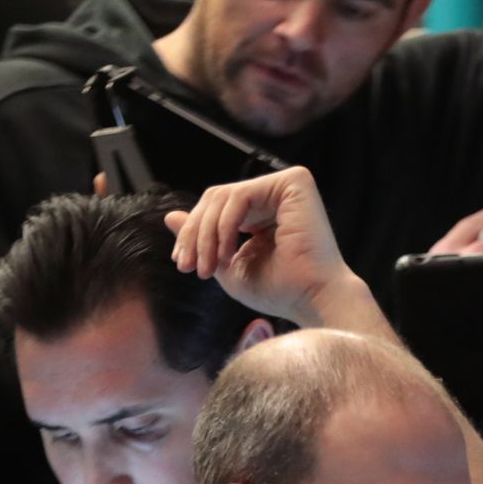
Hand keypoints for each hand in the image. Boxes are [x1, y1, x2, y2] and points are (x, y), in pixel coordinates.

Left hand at [166, 166, 366, 327]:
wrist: (312, 300)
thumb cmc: (279, 290)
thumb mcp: (227, 264)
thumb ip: (202, 239)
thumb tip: (169, 215)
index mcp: (265, 212)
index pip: (216, 208)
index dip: (193, 234)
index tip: (183, 265)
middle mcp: (276, 195)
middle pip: (215, 198)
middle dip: (194, 234)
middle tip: (188, 267)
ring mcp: (286, 186)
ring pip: (222, 196)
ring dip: (206, 235)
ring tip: (207, 268)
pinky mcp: (295, 183)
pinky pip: (240, 196)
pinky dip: (225, 227)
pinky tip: (228, 254)